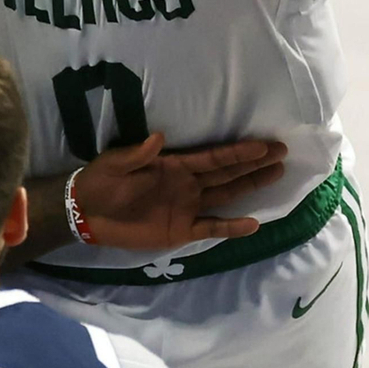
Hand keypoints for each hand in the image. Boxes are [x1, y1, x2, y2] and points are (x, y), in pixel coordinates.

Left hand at [71, 134, 287, 253]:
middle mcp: (187, 184)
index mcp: (175, 165)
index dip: (239, 152)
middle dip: (254, 164)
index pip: (213, 158)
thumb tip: (158, 137)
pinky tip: (253, 224)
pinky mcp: (181, 230)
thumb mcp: (116, 164)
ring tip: (276, 175)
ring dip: (249, 186)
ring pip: (226, 195)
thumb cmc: (101, 181)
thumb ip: (139, 155)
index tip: (265, 145)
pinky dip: (231, 228)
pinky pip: (211, 228)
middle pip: (227, 173)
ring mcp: (187, 207)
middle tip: (282, 154)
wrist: (86, 212)